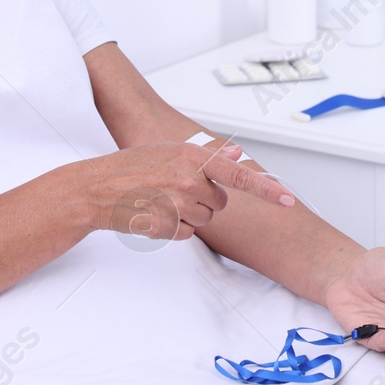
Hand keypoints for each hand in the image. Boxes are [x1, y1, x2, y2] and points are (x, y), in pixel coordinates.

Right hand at [78, 141, 296, 241]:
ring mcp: (178, 204)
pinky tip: (155, 215)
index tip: (288, 199)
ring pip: (205, 219)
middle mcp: (188, 179)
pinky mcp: (167, 226)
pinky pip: (188, 233)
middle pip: (219, 203)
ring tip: (161, 201)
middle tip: (174, 191)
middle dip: (203, 200)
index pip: (238, 175)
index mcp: (192, 156)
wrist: (96, 189)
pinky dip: (176, 229)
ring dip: (188, 215)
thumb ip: (206, 155)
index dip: (267, 189)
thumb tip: (239, 154)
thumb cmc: (130, 167)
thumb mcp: (169, 151)